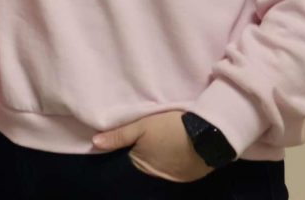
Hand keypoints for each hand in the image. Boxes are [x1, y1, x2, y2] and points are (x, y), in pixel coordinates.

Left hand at [92, 111, 211, 182]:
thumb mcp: (142, 125)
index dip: (130, 148)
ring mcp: (176, 179)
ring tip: (166, 141)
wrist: (210, 134)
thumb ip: (119, 135)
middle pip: (146, 164)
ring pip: (162, 167)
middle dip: (146, 153)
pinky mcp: (191, 176)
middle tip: (152, 137)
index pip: (130, 159)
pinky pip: (178, 170)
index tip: (134, 139)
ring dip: (162, 157)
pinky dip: (176, 160)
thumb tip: (94, 143)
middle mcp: (157, 178)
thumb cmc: (171, 128)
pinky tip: (179, 148)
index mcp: (142, 165)